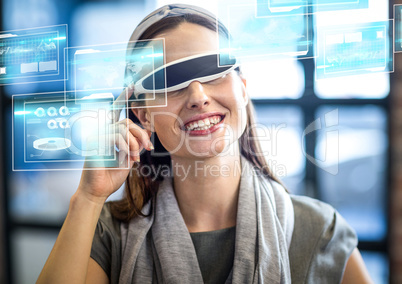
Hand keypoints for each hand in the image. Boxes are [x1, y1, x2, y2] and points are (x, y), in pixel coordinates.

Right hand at [77, 84, 152, 203]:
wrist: (98, 191)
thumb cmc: (111, 176)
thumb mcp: (127, 158)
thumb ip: (134, 146)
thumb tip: (144, 138)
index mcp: (110, 134)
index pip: (117, 113)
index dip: (123, 98)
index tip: (131, 86)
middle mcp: (103, 132)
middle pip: (126, 121)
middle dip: (140, 134)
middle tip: (148, 148)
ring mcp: (97, 137)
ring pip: (123, 128)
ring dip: (134, 143)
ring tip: (135, 157)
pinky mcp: (95, 143)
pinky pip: (116, 136)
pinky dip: (126, 146)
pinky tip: (128, 157)